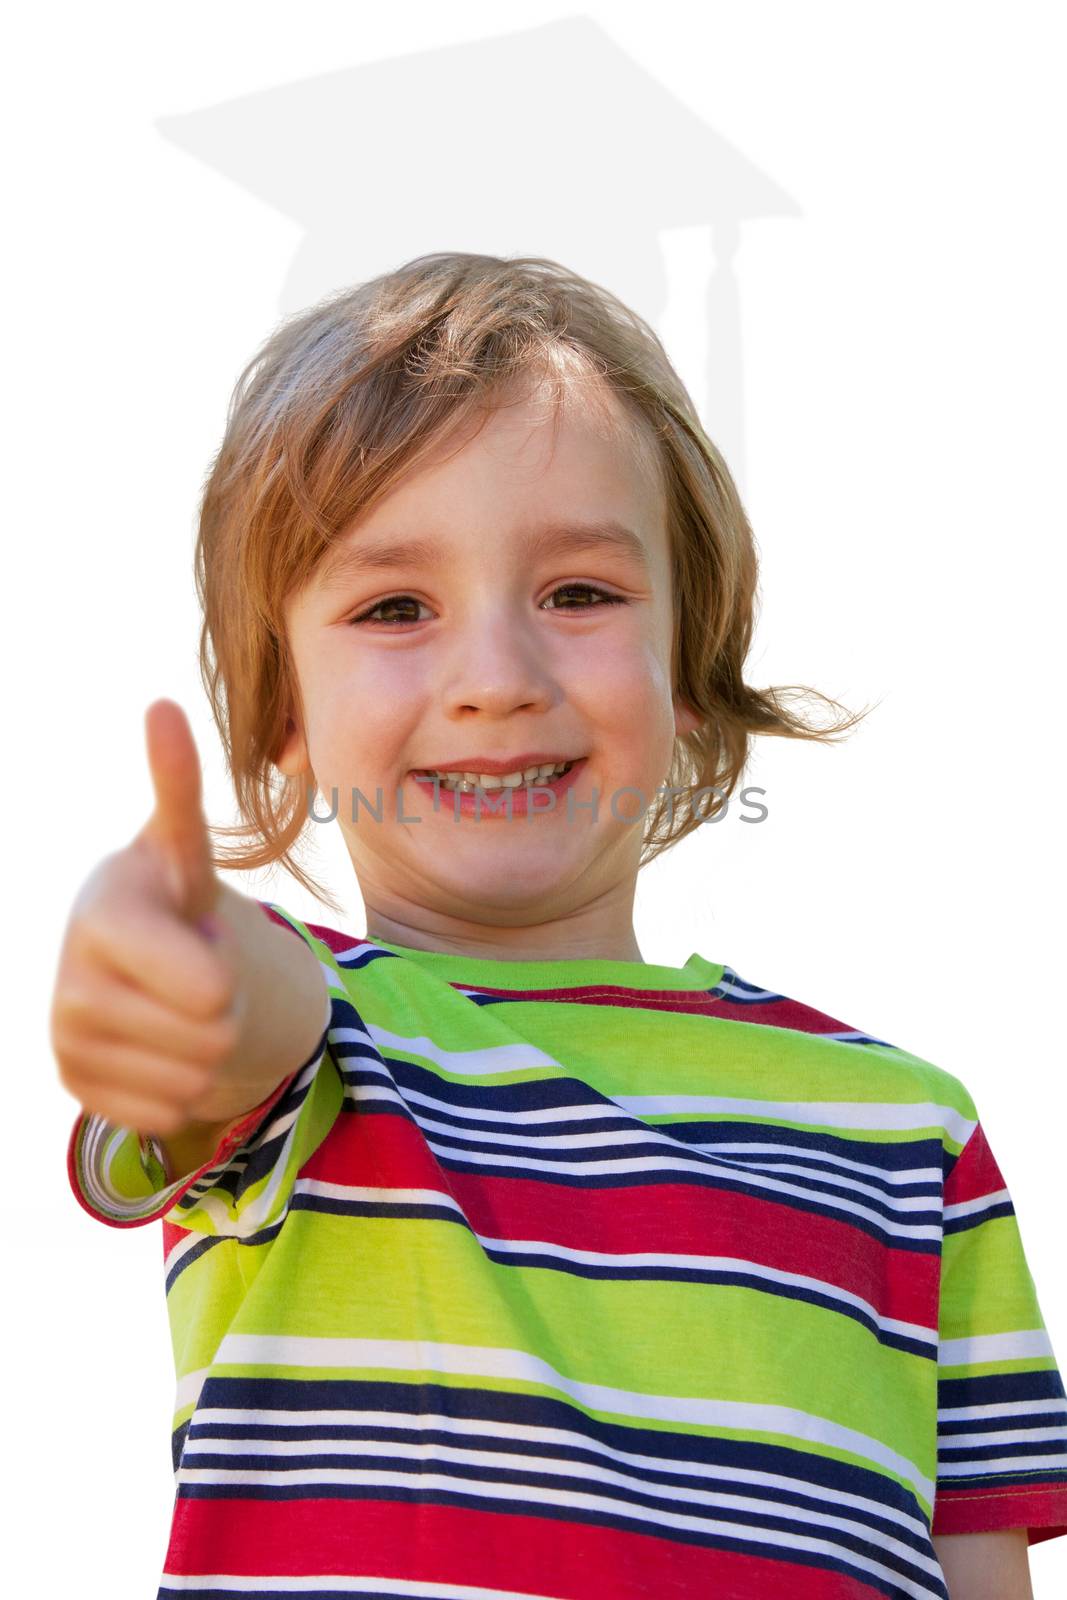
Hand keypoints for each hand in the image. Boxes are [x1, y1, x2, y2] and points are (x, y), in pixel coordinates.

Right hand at [49, 699, 243, 1136]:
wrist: (148, 970)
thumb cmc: (176, 901)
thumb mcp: (186, 849)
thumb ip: (177, 790)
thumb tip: (160, 708)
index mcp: (106, 903)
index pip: (188, 967)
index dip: (209, 964)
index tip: (206, 959)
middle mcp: (73, 969)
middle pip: (212, 1021)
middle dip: (225, 1002)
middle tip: (198, 971)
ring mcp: (67, 1030)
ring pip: (195, 1072)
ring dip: (206, 1047)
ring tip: (177, 1004)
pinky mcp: (74, 1084)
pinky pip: (169, 1110)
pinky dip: (182, 1089)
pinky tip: (157, 1048)